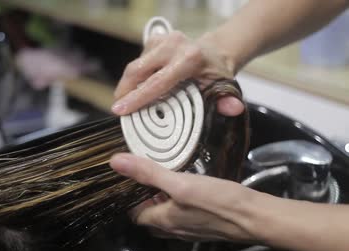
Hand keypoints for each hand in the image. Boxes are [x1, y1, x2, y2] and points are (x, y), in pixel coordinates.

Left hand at [109, 153, 258, 241]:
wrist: (257, 218)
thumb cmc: (221, 203)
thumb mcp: (181, 183)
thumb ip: (149, 173)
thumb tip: (118, 162)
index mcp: (164, 221)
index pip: (135, 215)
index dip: (129, 199)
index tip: (129, 182)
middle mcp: (176, 229)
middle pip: (151, 216)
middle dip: (145, 199)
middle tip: (147, 178)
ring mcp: (192, 229)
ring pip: (169, 216)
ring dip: (164, 200)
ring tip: (168, 178)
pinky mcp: (207, 224)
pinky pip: (186, 215)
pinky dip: (181, 202)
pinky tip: (191, 187)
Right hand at [112, 31, 243, 116]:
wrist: (215, 52)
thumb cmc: (216, 73)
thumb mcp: (223, 88)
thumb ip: (226, 101)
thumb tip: (234, 109)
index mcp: (188, 58)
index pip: (156, 82)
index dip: (136, 98)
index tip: (119, 110)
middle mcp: (172, 45)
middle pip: (137, 70)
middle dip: (124, 91)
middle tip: (118, 109)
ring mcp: (161, 40)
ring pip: (135, 66)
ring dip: (128, 85)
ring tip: (128, 101)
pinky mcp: (154, 39)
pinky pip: (138, 62)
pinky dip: (135, 78)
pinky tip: (139, 88)